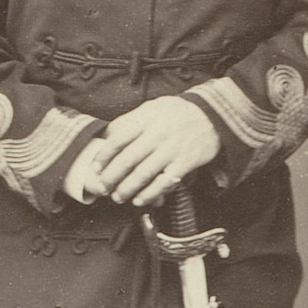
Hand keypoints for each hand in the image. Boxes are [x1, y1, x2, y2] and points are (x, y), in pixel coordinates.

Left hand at [78, 96, 220, 207]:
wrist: (212, 115)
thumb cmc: (177, 112)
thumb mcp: (152, 107)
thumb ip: (131, 120)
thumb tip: (108, 134)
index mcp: (146, 119)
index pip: (118, 139)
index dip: (104, 156)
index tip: (95, 169)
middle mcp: (157, 134)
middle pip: (128, 159)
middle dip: (111, 177)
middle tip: (103, 188)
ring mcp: (171, 149)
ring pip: (143, 174)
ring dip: (127, 189)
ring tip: (118, 197)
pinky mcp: (185, 163)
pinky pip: (163, 183)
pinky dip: (150, 194)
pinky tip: (139, 200)